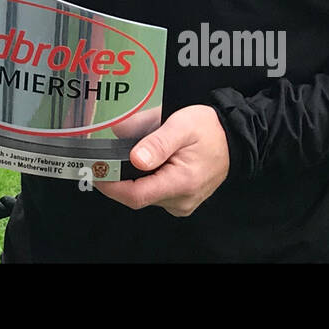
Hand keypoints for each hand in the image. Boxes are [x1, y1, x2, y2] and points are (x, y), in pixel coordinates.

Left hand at [95, 104, 228, 214]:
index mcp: (181, 182)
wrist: (233, 137)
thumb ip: (156, 142)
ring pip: (145, 194)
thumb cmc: (208, 128)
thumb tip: (133, 157)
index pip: (135, 195)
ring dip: (133, 176)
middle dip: (119, 176)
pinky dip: (145, 178)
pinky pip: (155, 193)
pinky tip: (149, 161)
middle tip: (108, 154)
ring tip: (136, 151)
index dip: (110, 185)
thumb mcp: (180, 125)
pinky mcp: (181, 200)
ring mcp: (182, 203)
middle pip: (137, 195)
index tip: (95, 170)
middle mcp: (182, 199)